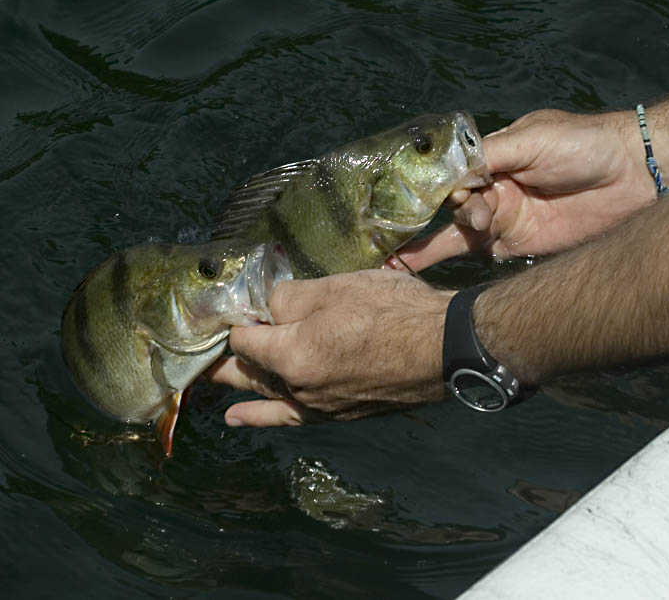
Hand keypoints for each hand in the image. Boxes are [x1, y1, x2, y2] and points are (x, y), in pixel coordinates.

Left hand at [206, 270, 453, 426]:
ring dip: (232, 385)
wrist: (443, 348)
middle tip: (187, 348)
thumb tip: (265, 304)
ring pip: (263, 393)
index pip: (243, 336)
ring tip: (200, 380)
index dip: (232, 318)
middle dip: (218, 356)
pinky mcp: (337, 414)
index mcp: (291, 354)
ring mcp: (316, 405)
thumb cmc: (394, 311)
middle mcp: (296, 387)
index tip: (223, 306)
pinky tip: (237, 420)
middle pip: (243, 371)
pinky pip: (288, 417)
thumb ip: (291, 296)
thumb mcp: (338, 288)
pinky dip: (259, 417)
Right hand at [394, 109, 657, 270]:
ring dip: (432, 245)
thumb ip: (490, 156)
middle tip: (439, 230)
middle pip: (451, 207)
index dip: (437, 187)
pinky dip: (451, 261)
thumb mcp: (533, 139)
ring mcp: (506, 219)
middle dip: (434, 220)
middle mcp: (495, 189)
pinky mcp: (520, 246)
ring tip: (405, 258)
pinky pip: (480, 254)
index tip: (435, 198)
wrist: (635, 174)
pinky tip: (415, 270)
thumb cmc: (584, 145)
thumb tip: (450, 177)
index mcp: (494, 159)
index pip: (452, 175)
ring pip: (459, 233)